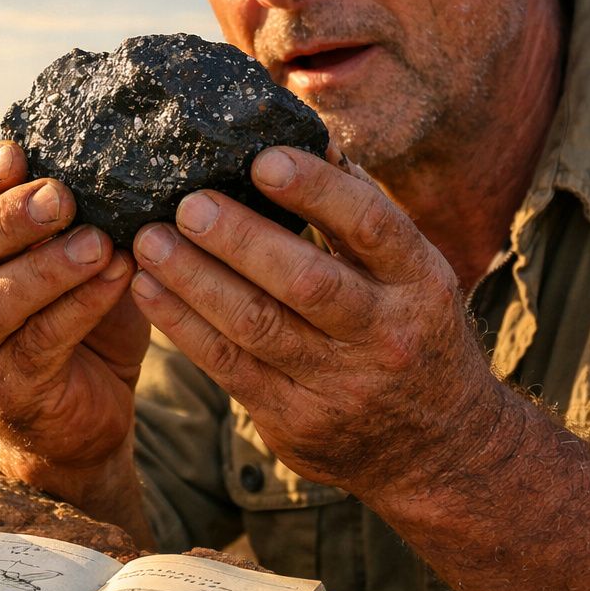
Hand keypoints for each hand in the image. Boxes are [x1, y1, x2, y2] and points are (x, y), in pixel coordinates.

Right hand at [0, 142, 149, 470]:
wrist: (83, 415)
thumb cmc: (77, 318)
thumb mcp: (71, 258)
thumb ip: (73, 219)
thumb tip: (112, 165)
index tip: (16, 154)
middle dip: (10, 218)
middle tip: (60, 196)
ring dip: (48, 267)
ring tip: (97, 244)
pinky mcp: (5, 389)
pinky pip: (42, 340)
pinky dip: (83, 305)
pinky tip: (118, 278)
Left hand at [126, 145, 493, 497]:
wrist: (440, 450)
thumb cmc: (412, 333)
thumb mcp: (414, 274)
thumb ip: (361, 214)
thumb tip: (310, 140)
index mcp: (420, 282)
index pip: (371, 226)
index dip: (316, 191)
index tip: (262, 160)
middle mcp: (385, 335)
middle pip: (306, 281)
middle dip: (240, 239)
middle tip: (187, 205)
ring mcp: (340, 385)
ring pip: (257, 327)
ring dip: (195, 280)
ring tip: (150, 242)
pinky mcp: (296, 422)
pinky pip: (230, 368)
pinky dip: (184, 326)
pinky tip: (150, 290)